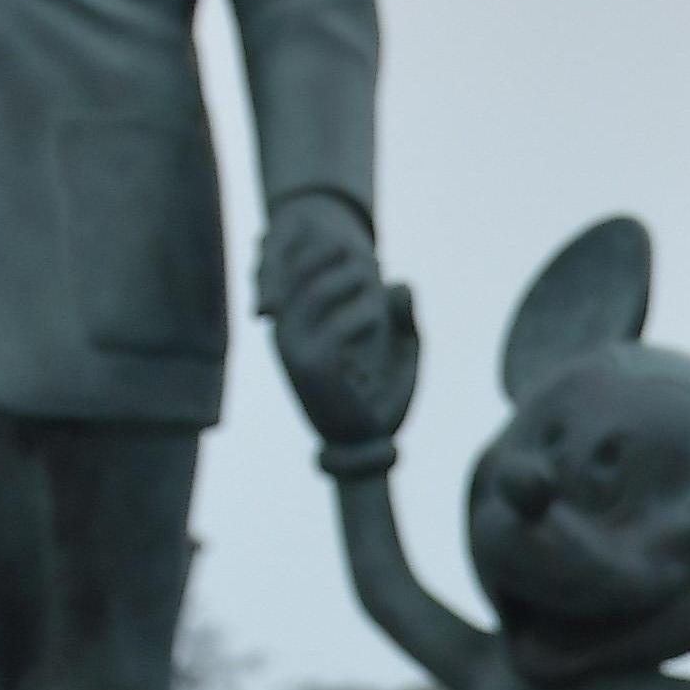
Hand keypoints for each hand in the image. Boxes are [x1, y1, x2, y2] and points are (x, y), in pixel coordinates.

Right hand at [258, 194, 413, 450]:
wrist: (367, 450)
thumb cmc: (380, 404)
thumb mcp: (398, 353)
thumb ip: (401, 318)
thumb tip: (403, 283)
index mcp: (295, 330)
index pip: (286, 277)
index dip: (307, 251)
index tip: (344, 238)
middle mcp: (287, 337)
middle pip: (295, 278)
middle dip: (326, 256)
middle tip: (365, 251)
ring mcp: (296, 352)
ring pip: (312, 296)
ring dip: (344, 278)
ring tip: (373, 272)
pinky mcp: (314, 368)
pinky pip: (333, 328)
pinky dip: (358, 314)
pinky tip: (375, 312)